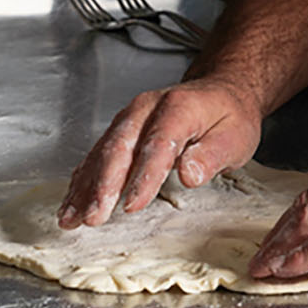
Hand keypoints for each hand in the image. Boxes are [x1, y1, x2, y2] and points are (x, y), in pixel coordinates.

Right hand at [57, 75, 261, 228]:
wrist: (220, 90)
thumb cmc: (229, 116)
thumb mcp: (236, 135)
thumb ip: (212, 154)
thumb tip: (190, 174)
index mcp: (179, 107)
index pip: (158, 144)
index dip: (144, 176)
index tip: (132, 205)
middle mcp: (147, 108)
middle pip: (121, 146)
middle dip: (104, 185)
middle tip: (94, 216)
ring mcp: (130, 117)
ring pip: (102, 151)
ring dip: (85, 186)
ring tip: (72, 217)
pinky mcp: (121, 129)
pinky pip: (97, 154)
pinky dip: (82, 180)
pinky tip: (72, 203)